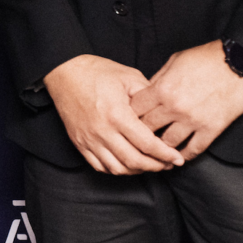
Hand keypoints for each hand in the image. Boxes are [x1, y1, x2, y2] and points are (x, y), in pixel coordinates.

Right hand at [44, 54, 183, 174]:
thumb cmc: (97, 71)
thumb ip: (148, 95)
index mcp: (117, 114)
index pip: (147, 144)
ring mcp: (89, 140)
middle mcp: (103, 131)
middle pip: (134, 161)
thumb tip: (164, 112)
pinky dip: (116, 170)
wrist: (65, 72)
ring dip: (137, 171)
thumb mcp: (128, 76)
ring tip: (150, 165)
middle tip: (168, 165)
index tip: (177, 158)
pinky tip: (127, 164)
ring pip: (117, 168)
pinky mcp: (80, 143)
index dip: (165, 154)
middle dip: (156, 166)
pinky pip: (100, 166)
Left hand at [129, 40, 242, 161]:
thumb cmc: (206, 58)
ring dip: (161, 148)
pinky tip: (178, 157)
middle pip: (147, 129)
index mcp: (163, 89)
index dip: (129, 114)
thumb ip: (158, 79)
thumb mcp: (175, 61)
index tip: (128, 118)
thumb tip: (146, 92)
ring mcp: (193, 121)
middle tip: (138, 138)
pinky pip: (193, 150)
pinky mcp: (210, 129)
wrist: (238, 62)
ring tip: (157, 150)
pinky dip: (183, 156)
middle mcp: (174, 107)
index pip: (135, 109)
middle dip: (140, 133)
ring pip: (167, 144)